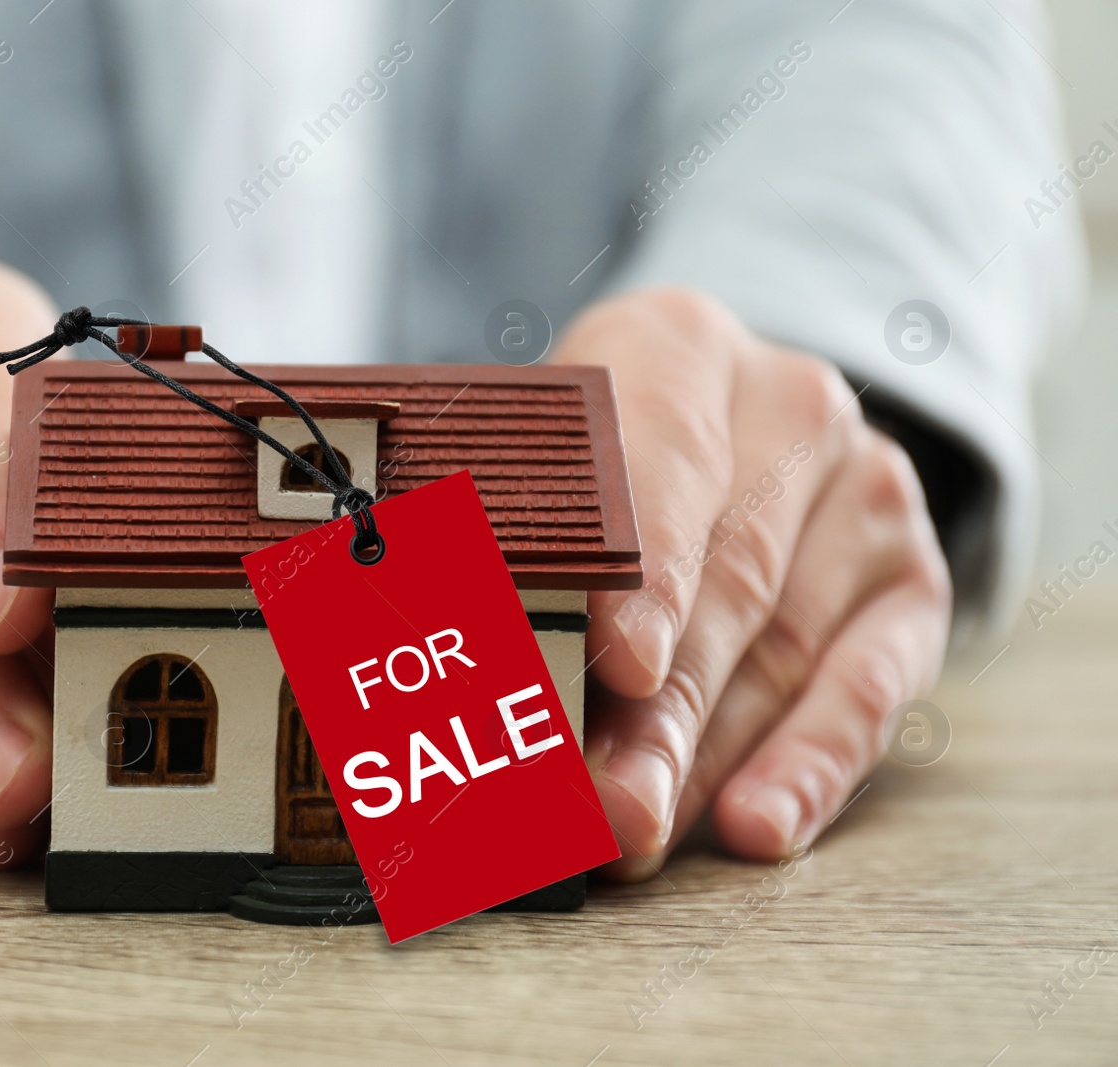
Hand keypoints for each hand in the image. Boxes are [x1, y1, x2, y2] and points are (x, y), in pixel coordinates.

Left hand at [554, 289, 951, 878]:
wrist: (735, 439)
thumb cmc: (594, 465)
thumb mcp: (546, 469)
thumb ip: (513, 551)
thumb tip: (460, 691)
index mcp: (674, 347)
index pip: (662, 457)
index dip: (645, 569)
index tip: (622, 666)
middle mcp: (790, 403)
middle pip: (725, 576)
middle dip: (659, 708)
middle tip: (602, 803)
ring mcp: (867, 488)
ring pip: (781, 647)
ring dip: (703, 757)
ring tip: (634, 833)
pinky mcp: (913, 580)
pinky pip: (867, 687)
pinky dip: (808, 765)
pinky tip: (754, 825)